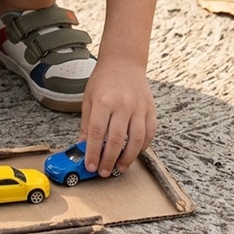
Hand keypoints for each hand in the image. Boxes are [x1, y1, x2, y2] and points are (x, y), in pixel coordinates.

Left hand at [79, 57, 156, 177]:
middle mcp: (122, 105)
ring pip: (136, 139)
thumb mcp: (88, 98)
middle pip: (116, 139)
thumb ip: (86, 123)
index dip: (93, 152)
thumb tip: (83, 146)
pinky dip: (143, 147)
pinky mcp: (150, 109)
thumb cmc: (103, 80)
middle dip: (109, 159)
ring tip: (119, 168)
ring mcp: (139, 107)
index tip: (90, 166)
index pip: (96, 132)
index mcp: (103, 101)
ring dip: (128, 158)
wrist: (124, 62)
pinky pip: (149, 133)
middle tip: (103, 172)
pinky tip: (134, 153)